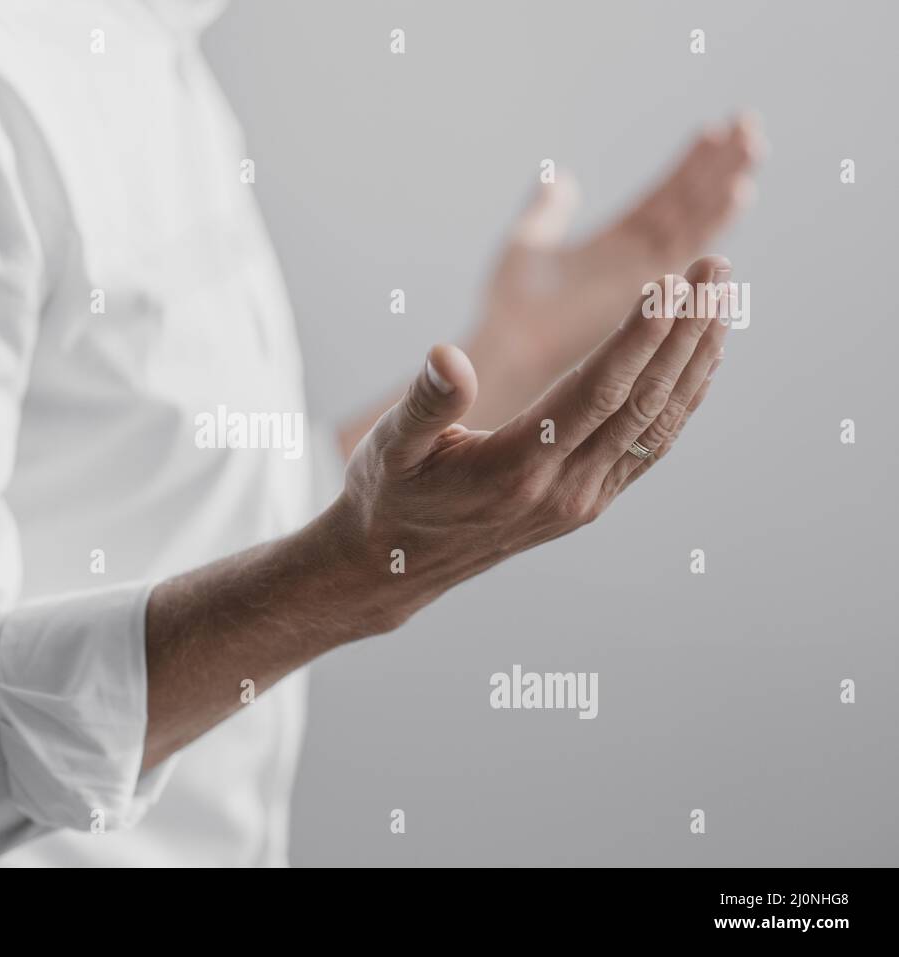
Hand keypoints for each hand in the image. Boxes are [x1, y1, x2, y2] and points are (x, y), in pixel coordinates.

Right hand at [334, 255, 731, 631]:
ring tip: (723, 303)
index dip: (639, 338)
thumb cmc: (389, 494)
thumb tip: (449, 355)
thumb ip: (424, 402)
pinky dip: (682, 400)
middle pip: (642, 403)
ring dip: (695, 362)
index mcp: (515, 469)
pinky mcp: (589, 502)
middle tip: (716, 271)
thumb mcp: (389, 447)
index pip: (595, 393)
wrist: (398, 565)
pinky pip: (649, 446)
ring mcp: (582, 500)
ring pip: (658, 426)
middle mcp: (562, 489)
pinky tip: (699, 362)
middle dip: (685, 333)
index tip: (672, 285)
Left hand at [466, 116, 761, 426]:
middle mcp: (638, 260)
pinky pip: (688, 248)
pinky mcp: (650, 289)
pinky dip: (715, 219)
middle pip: (688, 204)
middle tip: (749, 124)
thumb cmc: (511, 305)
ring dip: (725, 184)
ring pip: (695, 221)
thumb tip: (559, 175)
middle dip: (719, 166)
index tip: (717, 127)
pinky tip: (739, 189)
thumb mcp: (529, 240)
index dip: (690, 165)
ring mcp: (646, 275)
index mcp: (615, 246)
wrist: (510, 343)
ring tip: (753, 145)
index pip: (663, 197)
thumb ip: (548, 208)